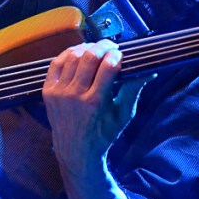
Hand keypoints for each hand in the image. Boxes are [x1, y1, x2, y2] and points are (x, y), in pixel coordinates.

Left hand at [42, 40, 145, 173]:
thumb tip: (149, 71)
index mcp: (95, 103)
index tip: (121, 54)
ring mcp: (59, 93)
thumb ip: (134, 90)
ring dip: (86, 48)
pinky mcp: (48, 92)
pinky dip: (68, 54)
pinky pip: (56, 63)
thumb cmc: (103, 135)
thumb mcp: (123, 115)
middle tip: (111, 47)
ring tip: (96, 49)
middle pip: (89, 58)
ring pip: (73, 57)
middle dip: (103, 47)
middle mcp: (75, 96)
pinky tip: (79, 53)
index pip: (107, 67)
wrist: (76, 152)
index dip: (116, 55)